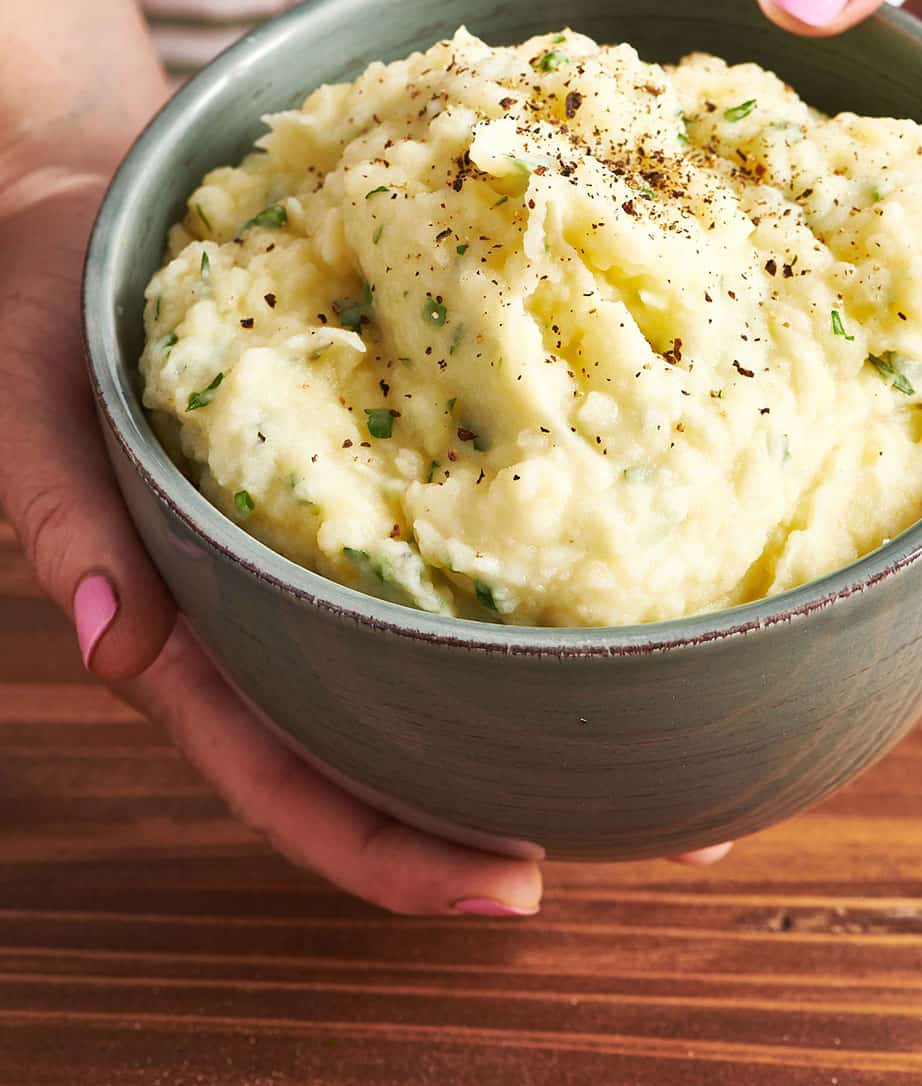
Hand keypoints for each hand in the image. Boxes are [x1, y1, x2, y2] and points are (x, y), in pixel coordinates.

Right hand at [3, 165, 728, 908]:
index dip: (384, 846)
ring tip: (691, 720)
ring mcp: (322, 533)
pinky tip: (626, 565)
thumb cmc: (33, 303)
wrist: (77, 200)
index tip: (508, 886)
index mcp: (184, 617)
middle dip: (514, 799)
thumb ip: (59, 513)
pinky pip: (449, 524)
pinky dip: (532, 558)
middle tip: (674, 824)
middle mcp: (267, 596)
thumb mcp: (24, 396)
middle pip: (390, 735)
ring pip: (434, 643)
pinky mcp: (366, 457)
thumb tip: (100, 637)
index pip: (281, 768)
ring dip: (550, 687)